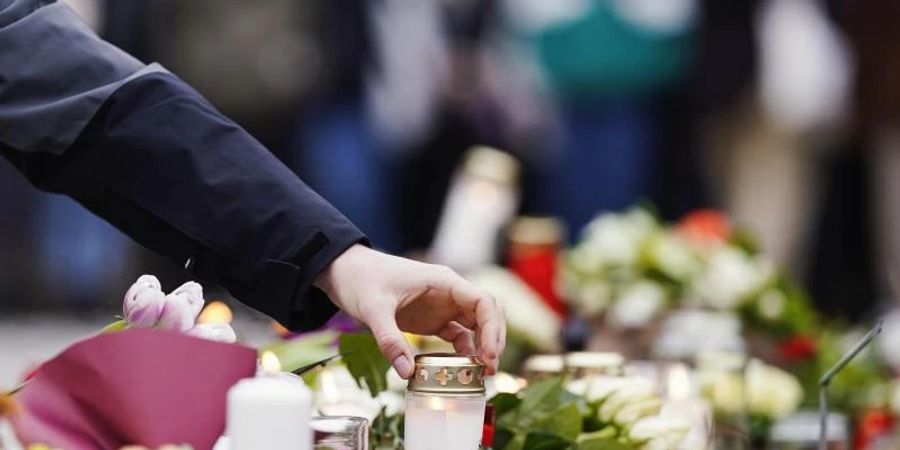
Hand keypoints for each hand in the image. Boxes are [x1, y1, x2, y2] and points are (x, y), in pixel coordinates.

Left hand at [315, 244, 505, 377]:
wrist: (344, 271)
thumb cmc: (361, 279)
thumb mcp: (373, 309)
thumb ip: (390, 340)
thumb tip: (407, 373)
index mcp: (443, 281)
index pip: (483, 301)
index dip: (492, 329)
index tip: (489, 356)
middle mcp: (448, 292)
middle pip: (487, 313)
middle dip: (494, 340)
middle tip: (489, 369)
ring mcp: (442, 305)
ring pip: (477, 325)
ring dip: (483, 346)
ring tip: (481, 373)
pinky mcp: (433, 318)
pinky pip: (458, 335)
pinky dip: (465, 351)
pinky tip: (461, 368)